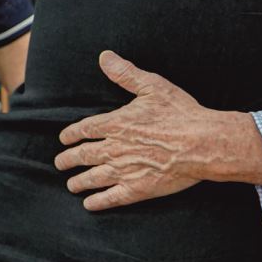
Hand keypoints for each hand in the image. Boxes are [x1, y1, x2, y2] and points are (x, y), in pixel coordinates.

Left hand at [55, 51, 261, 211]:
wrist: (201, 143)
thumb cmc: (180, 113)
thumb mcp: (153, 86)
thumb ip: (126, 73)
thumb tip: (105, 57)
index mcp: (116, 124)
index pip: (84, 129)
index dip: (71, 134)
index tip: (64, 139)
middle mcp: (114, 148)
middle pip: (83, 156)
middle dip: (68, 160)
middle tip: (60, 163)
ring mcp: (124, 171)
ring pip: (92, 178)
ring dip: (78, 182)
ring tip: (72, 185)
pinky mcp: (137, 189)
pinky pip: (110, 198)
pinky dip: (97, 202)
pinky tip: (90, 203)